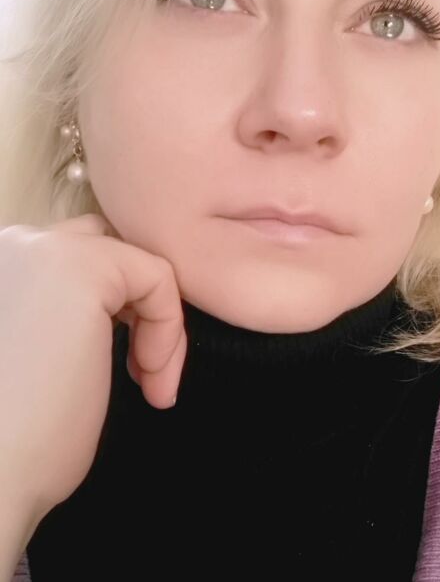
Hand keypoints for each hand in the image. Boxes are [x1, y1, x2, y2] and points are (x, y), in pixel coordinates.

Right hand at [0, 213, 186, 531]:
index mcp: (0, 274)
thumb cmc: (13, 447)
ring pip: (131, 260)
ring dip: (155, 318)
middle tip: (142, 368)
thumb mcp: (37, 360)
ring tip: (150, 381)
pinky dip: (168, 324)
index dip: (112, 312)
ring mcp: (40, 248)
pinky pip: (157, 275)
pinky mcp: (81, 264)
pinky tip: (150, 374)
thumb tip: (100, 313)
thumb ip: (60, 320)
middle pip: (102, 248)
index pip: (72, 262)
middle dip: (132, 301)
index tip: (125, 372)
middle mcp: (11, 249)